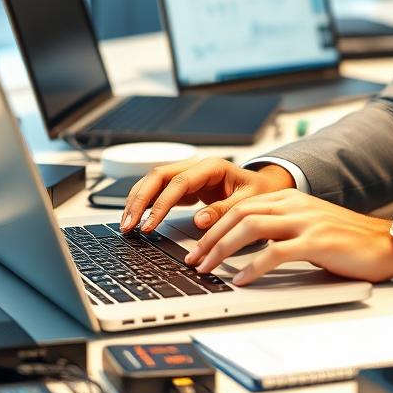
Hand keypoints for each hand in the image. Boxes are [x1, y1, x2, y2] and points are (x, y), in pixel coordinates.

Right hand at [119, 157, 294, 233]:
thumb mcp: (249, 202)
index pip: (179, 182)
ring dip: (138, 201)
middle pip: (158, 176)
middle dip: (140, 200)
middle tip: (129, 225)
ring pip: (154, 182)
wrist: (265, 187)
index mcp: (212, 167)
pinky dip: (146, 204)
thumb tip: (200, 221)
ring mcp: (189, 176)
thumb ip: (225, 210)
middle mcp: (197, 168)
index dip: (162, 203)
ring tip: (127, 225)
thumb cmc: (259, 192)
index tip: (150, 224)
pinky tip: (136, 219)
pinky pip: (160, 192)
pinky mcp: (185, 187)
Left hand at [182, 189, 392, 284]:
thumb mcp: (310, 226)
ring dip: (222, 249)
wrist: (388, 243)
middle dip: (210, 238)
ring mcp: (306, 221)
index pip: (241, 205)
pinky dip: (253, 267)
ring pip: (251, 227)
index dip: (214, 225)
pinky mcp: (317, 241)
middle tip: (194, 260)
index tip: (197, 246)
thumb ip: (282, 229)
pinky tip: (241, 280)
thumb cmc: (349, 240)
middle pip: (239, 213)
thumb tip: (245, 248)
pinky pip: (275, 252)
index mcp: (291, 197)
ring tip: (208, 269)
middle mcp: (296, 204)